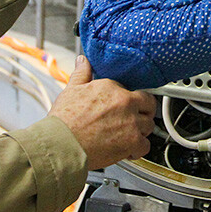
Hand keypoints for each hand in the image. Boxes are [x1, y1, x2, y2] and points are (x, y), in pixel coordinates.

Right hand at [49, 55, 155, 169]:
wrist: (61, 145)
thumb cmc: (64, 122)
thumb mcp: (71, 90)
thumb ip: (81, 73)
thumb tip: (83, 61)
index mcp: (112, 87)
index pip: (130, 91)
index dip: (126, 101)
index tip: (121, 108)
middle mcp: (125, 102)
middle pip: (148, 105)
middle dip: (143, 112)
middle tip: (133, 120)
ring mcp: (131, 123)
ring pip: (149, 126)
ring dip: (140, 132)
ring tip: (128, 136)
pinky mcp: (132, 142)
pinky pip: (145, 146)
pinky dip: (138, 150)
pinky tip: (128, 150)